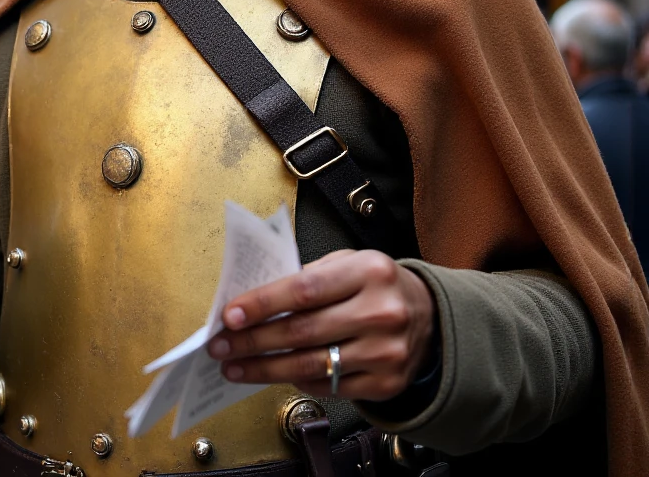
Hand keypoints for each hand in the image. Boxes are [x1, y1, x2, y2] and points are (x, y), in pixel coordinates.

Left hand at [207, 249, 436, 400]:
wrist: (430, 317)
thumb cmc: (375, 284)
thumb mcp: (348, 263)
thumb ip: (307, 276)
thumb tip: (253, 299)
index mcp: (368, 272)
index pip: (304, 289)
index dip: (263, 304)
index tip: (230, 315)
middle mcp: (380, 312)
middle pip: (303, 332)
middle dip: (254, 341)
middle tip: (221, 346)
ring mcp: (385, 352)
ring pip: (311, 365)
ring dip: (265, 369)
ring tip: (235, 367)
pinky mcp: (386, 384)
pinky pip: (328, 387)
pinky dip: (296, 382)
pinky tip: (274, 375)